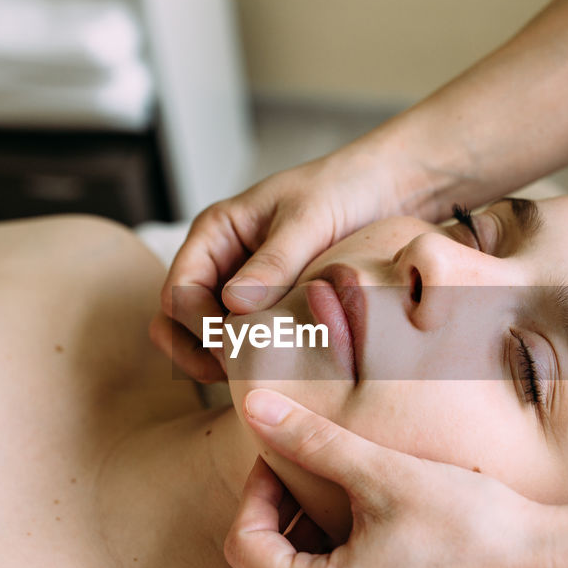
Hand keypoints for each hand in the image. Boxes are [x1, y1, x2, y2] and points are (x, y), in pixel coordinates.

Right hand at [151, 152, 412, 381]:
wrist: (388, 188)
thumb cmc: (342, 189)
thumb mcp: (309, 220)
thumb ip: (274, 262)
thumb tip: (234, 304)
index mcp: (215, 233)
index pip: (179, 292)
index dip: (201, 327)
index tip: (239, 348)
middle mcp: (220, 264)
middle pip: (180, 324)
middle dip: (202, 353)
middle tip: (244, 375)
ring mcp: (243, 290)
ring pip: (207, 339)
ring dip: (223, 363)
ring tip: (262, 379)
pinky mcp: (272, 311)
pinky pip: (248, 342)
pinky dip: (256, 359)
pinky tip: (286, 371)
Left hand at [224, 389, 561, 567]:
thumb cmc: (471, 524)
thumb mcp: (382, 474)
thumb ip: (310, 440)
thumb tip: (254, 407)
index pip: (244, 548)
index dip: (255, 492)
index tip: (284, 456)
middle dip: (262, 530)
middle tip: (295, 485)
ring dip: (290, 556)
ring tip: (327, 505)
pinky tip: (360, 535)